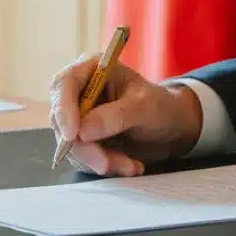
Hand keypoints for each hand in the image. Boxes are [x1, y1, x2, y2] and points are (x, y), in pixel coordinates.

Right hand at [46, 54, 203, 176]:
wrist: (173, 128)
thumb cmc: (161, 106)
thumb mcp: (144, 107)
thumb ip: (115, 116)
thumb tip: (82, 131)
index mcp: (93, 70)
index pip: (64, 84)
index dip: (63, 110)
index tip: (73, 135)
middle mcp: (81, 92)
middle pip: (62, 120)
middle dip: (85, 147)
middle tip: (107, 164)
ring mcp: (81, 117)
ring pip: (73, 144)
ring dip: (100, 160)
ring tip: (131, 165)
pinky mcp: (85, 140)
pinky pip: (84, 158)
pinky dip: (106, 165)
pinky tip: (130, 165)